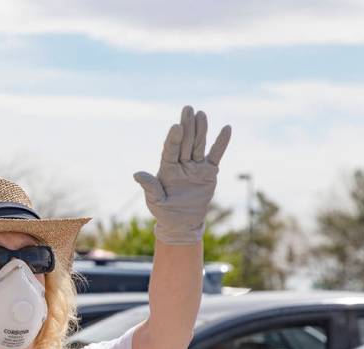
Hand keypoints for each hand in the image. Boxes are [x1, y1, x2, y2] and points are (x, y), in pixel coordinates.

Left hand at [133, 105, 231, 243]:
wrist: (182, 223)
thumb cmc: (164, 212)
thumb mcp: (155, 201)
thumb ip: (150, 187)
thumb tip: (137, 174)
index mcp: (166, 169)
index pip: (170, 151)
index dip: (173, 139)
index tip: (176, 127)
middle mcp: (181, 164)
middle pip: (185, 143)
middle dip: (187, 127)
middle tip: (187, 109)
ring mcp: (195, 166)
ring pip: (199, 145)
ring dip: (201, 130)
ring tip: (202, 114)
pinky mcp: (209, 171)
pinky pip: (216, 154)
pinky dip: (221, 143)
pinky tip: (226, 129)